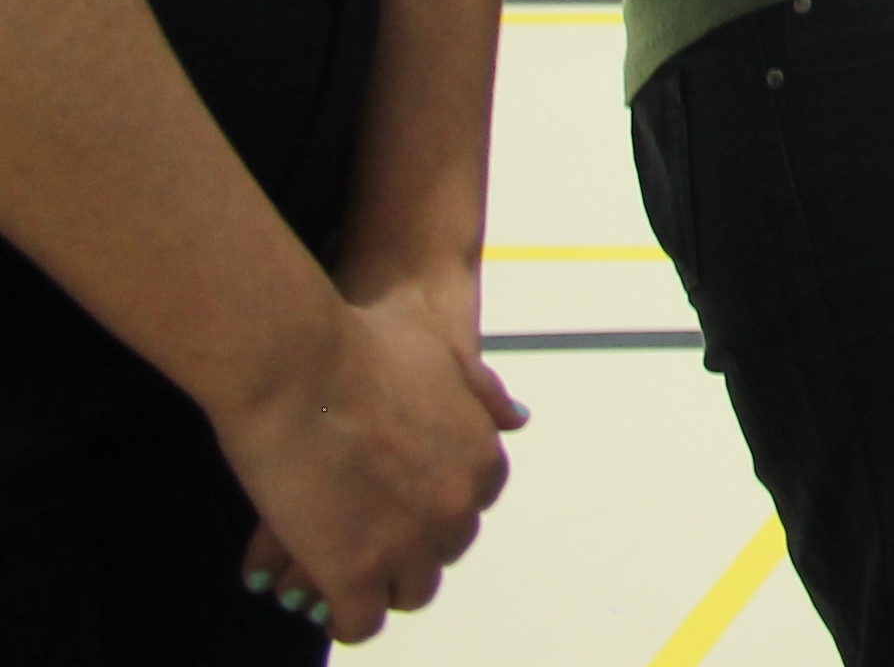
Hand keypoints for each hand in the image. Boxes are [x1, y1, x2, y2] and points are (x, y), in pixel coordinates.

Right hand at [212, 292, 522, 639]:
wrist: (298, 366)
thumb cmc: (359, 350)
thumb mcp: (441, 356)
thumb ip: (480, 391)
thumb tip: (517, 417)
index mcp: (482, 459)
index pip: (470, 506)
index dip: (432, 507)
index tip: (402, 505)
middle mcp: (458, 506)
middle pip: (444, 551)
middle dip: (412, 547)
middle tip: (370, 541)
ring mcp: (409, 544)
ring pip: (411, 592)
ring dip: (383, 586)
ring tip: (348, 576)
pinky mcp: (355, 574)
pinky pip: (360, 622)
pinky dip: (346, 618)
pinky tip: (328, 607)